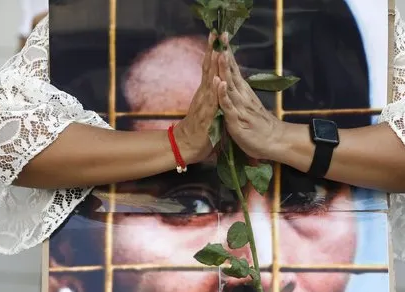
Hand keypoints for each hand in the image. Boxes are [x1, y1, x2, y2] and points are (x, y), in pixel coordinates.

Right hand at [173, 33, 220, 163]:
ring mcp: (204, 104)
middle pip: (208, 68)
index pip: (211, 68)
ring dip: (214, 65)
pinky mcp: (206, 117)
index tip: (218, 36)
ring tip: (218, 48)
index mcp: (206, 92)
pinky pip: (211, 102)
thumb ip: (213, 97)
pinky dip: (215, 91)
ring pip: (210, 81)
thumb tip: (218, 85)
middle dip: (213, 50)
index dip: (214, 52)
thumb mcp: (209, 109)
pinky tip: (218, 81)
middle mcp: (203, 94)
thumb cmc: (200, 129)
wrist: (185, 147)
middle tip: (217, 32)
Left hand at [216, 34, 284, 160]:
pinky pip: (229, 106)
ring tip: (220, 53)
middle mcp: (242, 96)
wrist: (275, 142)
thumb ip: (240, 95)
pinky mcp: (237, 120)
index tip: (221, 37)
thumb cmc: (259, 127)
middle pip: (231, 72)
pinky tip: (220, 83)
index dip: (227, 54)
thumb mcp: (247, 107)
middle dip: (225, 54)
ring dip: (224, 69)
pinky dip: (224, 94)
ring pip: (230, 85)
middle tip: (221, 36)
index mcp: (243, 93)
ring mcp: (240, 107)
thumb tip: (233, 82)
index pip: (233, 70)